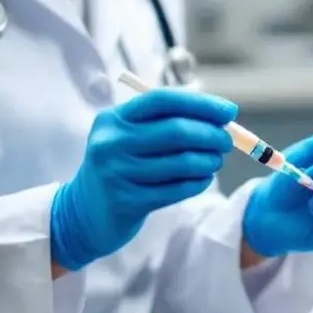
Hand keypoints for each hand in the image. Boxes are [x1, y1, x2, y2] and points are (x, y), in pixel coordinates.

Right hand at [50, 89, 237, 270]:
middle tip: (227, 140)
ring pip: (181, 162)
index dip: (201, 104)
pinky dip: (198, 182)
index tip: (229, 111)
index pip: (162, 100)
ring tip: (216, 160)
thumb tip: (220, 117)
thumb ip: (167, 122)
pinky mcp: (127, 202)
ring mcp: (117, 173)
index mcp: (113, 118)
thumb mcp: (129, 137)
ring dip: (209, 160)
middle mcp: (111, 142)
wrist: (84, 212)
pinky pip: (177, 189)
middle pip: (175, 131)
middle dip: (211, 134)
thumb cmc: (121, 166)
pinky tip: (204, 179)